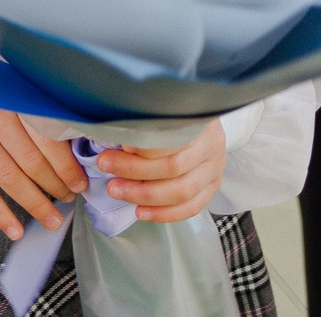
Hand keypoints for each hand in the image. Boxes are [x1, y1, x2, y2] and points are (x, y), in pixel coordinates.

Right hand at [0, 82, 88, 241]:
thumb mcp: (12, 88)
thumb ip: (38, 110)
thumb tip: (76, 148)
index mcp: (12, 94)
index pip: (47, 136)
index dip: (67, 164)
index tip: (80, 181)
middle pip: (32, 160)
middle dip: (56, 185)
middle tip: (70, 197)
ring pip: (11, 179)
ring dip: (36, 204)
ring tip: (52, 219)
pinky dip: (0, 214)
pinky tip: (15, 230)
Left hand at [95, 119, 227, 222]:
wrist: (197, 121)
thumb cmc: (170, 113)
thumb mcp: (158, 106)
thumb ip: (141, 118)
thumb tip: (110, 133)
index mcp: (199, 119)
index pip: (171, 137)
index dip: (144, 144)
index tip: (119, 145)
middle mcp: (212, 144)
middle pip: (174, 166)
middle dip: (134, 170)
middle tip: (106, 166)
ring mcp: (215, 167)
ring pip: (182, 190)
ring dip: (144, 195)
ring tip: (117, 190)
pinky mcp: (213, 185)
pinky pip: (191, 207)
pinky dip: (164, 213)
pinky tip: (140, 212)